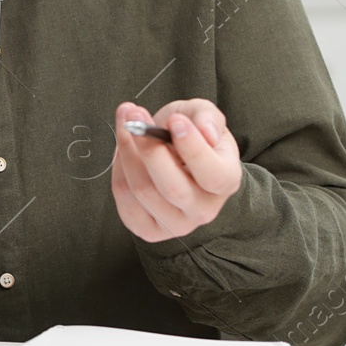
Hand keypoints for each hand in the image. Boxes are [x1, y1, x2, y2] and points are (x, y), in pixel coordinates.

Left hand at [111, 98, 241, 242]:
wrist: (174, 156)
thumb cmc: (190, 134)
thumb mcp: (202, 115)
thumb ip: (207, 118)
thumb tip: (206, 132)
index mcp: (227, 181)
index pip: (213, 174)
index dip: (192, 147)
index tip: (175, 120)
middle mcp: (204, 209)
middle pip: (172, 188)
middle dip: (149, 148)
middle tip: (134, 116)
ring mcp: (176, 224)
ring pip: (143, 190)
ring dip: (127, 151)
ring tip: (126, 123)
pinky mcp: (148, 230)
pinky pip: (125, 201)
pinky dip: (118, 169)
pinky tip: (123, 149)